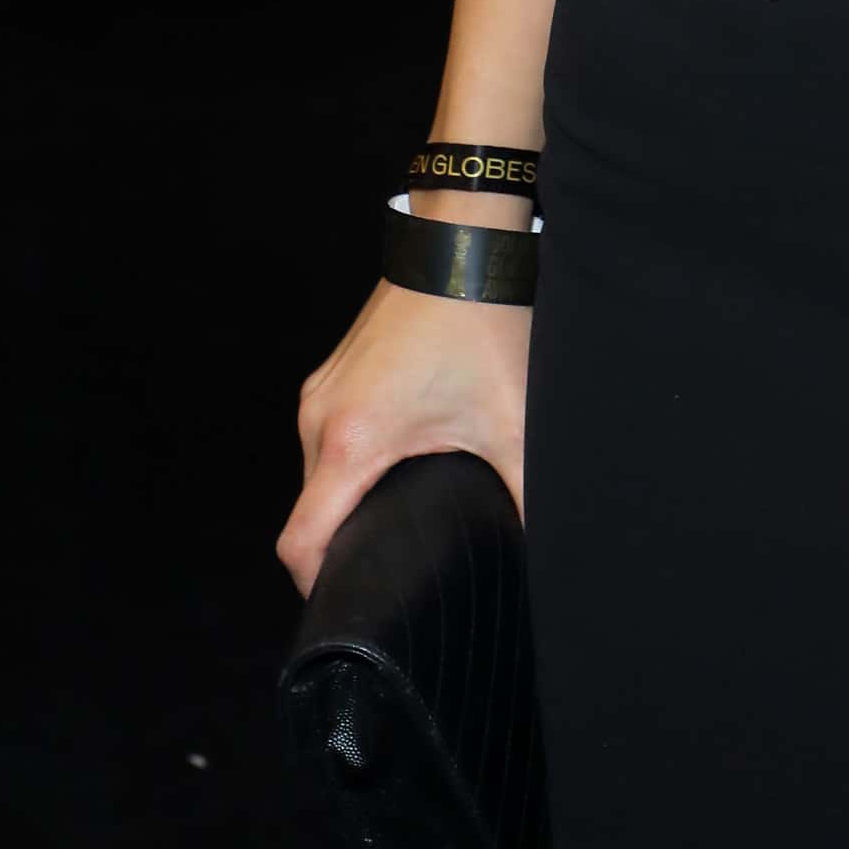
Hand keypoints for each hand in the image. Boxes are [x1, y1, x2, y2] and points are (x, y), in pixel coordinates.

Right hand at [277, 271, 530, 595]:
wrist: (463, 241)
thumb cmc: (482, 324)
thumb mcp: (511, 420)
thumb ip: (528, 492)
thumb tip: (548, 549)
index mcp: (350, 442)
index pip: (299, 543)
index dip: (318, 589)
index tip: (353, 608)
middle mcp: (319, 417)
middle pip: (309, 512)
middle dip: (342, 546)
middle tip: (392, 568)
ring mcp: (321, 390)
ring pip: (316, 473)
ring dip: (346, 501)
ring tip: (395, 522)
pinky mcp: (333, 371)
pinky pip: (325, 437)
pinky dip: (350, 463)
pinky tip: (395, 470)